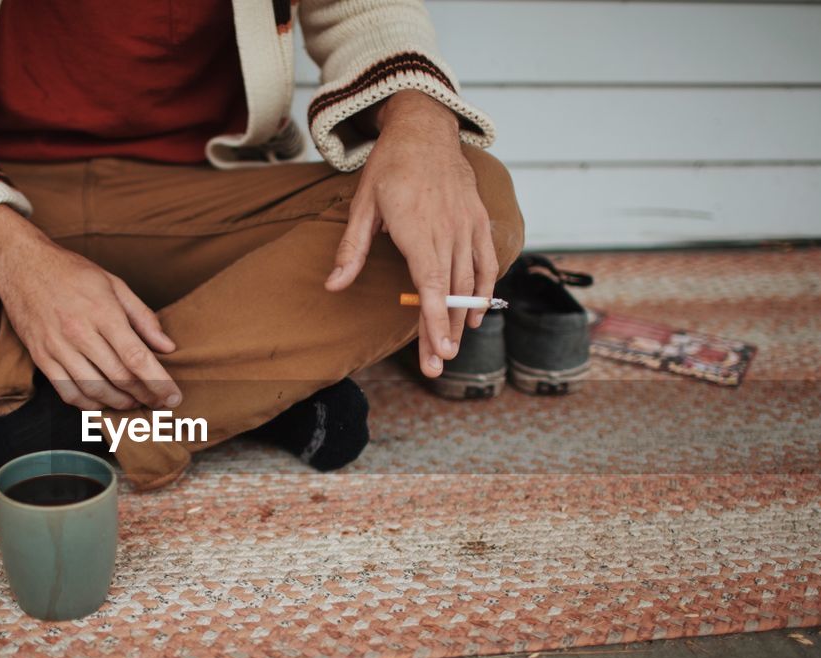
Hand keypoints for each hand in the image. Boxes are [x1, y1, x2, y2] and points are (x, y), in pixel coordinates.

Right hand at [0, 205, 179, 410]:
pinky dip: (89, 404)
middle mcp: (79, 332)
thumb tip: (167, 347)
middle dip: (145, 396)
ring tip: (135, 403)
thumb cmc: (71, 273)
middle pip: (119, 378)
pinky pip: (68, 392)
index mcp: (102, 312)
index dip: (158, 382)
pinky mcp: (41, 358)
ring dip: (120, 403)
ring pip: (95, 390)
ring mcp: (57, 347)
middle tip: (159, 403)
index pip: (136, 357)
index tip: (173, 397)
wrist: (22, 265)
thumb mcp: (114, 284)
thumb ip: (143, 317)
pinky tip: (104, 402)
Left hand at [324, 90, 497, 378]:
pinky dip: (485, 289)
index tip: (439, 349)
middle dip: (445, 333)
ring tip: (452, 348)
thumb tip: (332, 286)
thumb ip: (351, 249)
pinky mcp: (479, 220)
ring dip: (463, 319)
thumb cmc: (389, 167)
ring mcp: (468, 225)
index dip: (436, 320)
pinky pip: (488, 261)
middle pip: (451, 293)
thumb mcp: (362, 204)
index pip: (431, 285)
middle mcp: (448, 230)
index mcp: (418, 229)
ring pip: (471, 282)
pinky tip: (476, 314)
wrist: (424, 128)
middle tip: (438, 366)